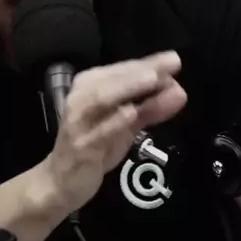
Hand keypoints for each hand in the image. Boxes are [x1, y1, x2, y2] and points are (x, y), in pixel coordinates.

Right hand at [43, 51, 186, 212]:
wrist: (61, 181)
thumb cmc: (94, 146)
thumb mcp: (125, 125)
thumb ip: (150, 108)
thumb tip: (179, 90)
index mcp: (89, 86)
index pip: (121, 70)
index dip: (148, 62)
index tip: (173, 58)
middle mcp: (80, 98)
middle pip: (112, 79)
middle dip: (141, 70)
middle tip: (171, 63)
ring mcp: (78, 122)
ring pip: (101, 99)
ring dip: (128, 87)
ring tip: (153, 78)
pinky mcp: (81, 146)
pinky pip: (98, 131)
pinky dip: (115, 121)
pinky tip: (131, 113)